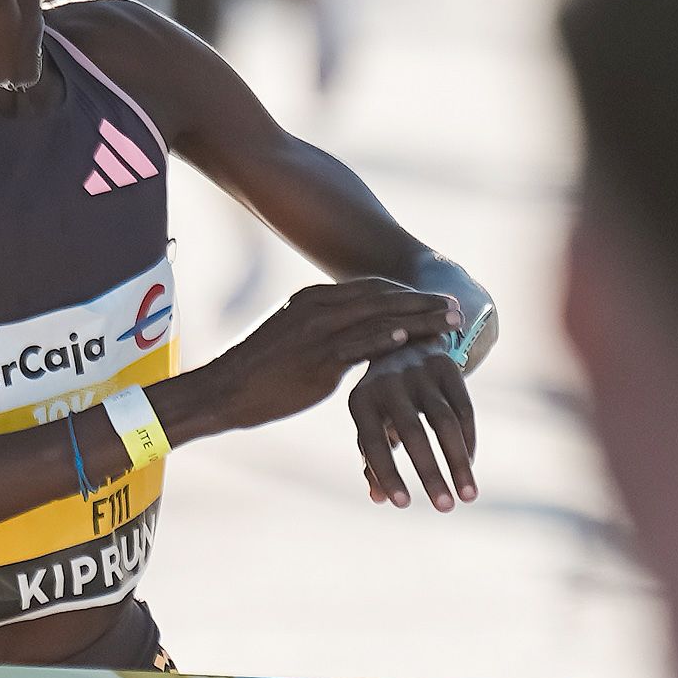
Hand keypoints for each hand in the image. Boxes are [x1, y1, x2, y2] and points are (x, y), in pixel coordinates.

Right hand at [169, 279, 462, 440]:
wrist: (222, 390)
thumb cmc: (256, 373)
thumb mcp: (289, 339)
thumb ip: (321, 333)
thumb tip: (348, 342)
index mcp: (312, 299)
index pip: (370, 288)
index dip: (405, 294)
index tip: (432, 300)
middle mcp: (317, 308)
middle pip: (382, 297)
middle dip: (422, 302)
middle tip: (455, 308)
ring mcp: (317, 332)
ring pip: (380, 317)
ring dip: (419, 319)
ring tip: (450, 323)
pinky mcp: (317, 358)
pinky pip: (359, 345)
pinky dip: (387, 338)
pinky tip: (411, 337)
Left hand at [352, 341, 477, 511]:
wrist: (403, 342)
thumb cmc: (381, 398)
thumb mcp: (369, 422)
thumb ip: (372, 460)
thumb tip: (379, 498)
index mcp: (361, 400)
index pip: (373, 444)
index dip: (387, 474)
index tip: (402, 505)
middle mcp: (388, 383)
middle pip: (413, 433)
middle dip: (430, 473)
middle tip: (445, 508)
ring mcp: (419, 372)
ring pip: (445, 422)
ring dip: (459, 463)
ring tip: (469, 496)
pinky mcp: (446, 366)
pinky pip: (464, 409)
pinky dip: (468, 441)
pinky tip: (470, 465)